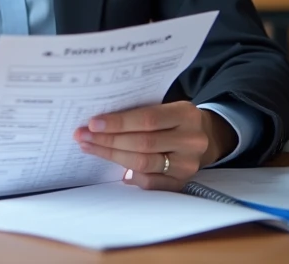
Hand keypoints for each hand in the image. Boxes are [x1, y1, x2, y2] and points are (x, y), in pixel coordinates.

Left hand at [72, 102, 237, 190]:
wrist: (205, 138)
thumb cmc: (174, 119)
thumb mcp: (167, 107)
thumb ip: (141, 112)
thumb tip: (100, 122)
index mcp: (186, 115)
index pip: (147, 119)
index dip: (118, 122)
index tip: (92, 123)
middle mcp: (191, 141)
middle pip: (142, 143)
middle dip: (108, 140)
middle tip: (83, 136)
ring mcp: (188, 165)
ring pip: (143, 164)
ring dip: (111, 156)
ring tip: (90, 148)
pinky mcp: (182, 182)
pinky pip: (149, 182)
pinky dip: (129, 175)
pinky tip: (113, 168)